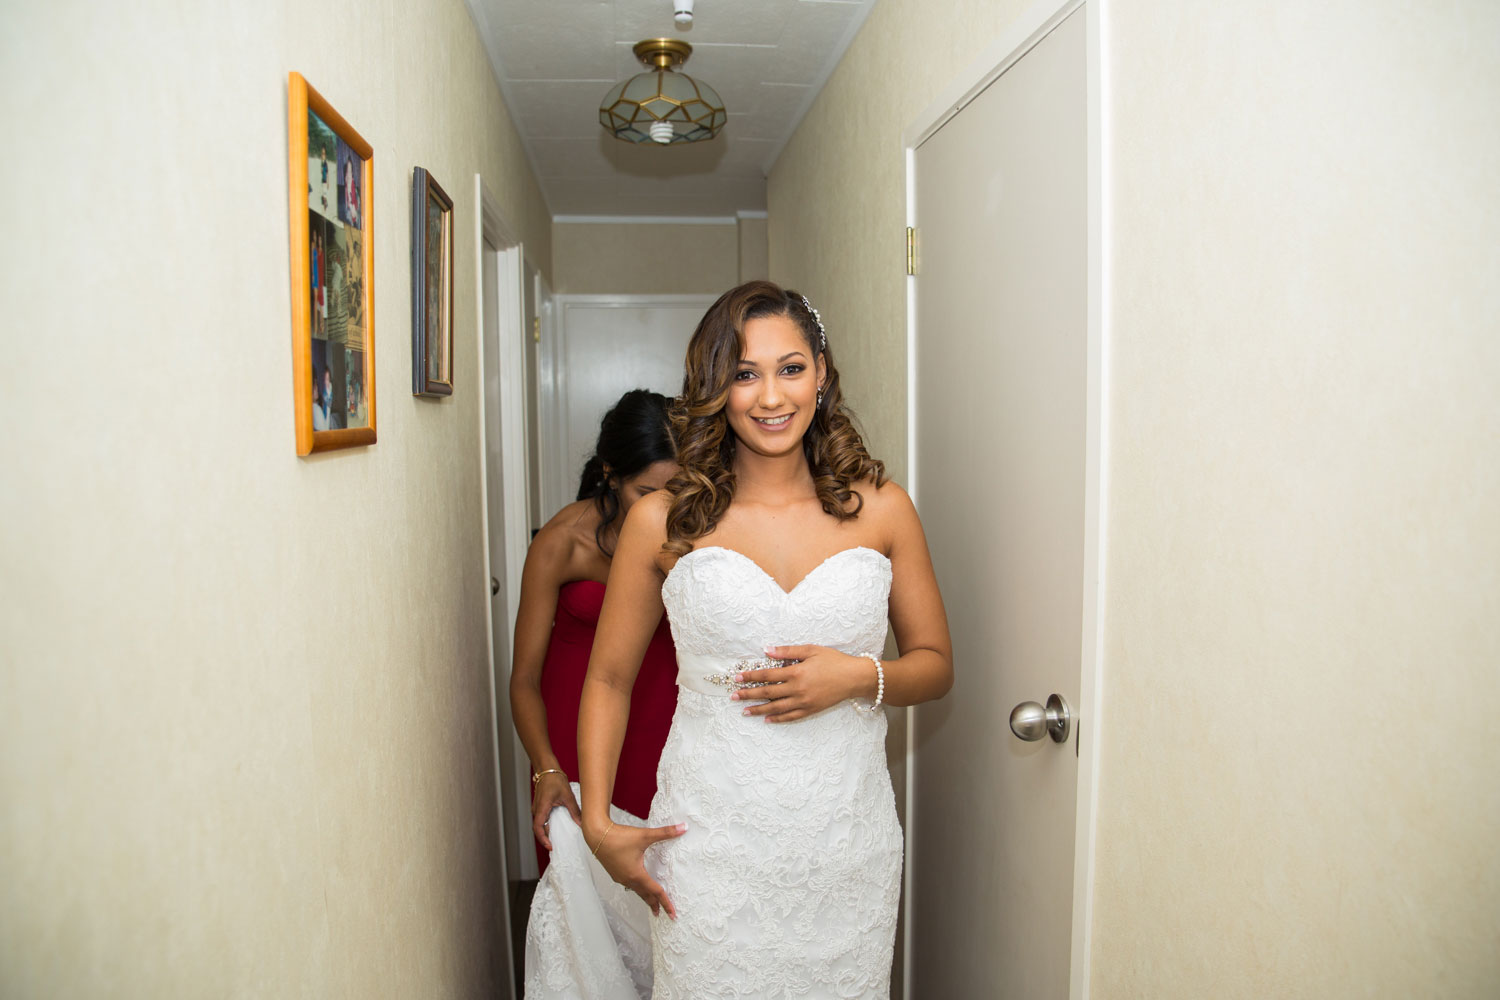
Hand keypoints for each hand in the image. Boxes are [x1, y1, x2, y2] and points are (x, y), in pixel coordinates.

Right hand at [531, 772, 580, 851]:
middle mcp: (537, 810)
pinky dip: (547, 825)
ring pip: (540, 824)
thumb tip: (582, 823)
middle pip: (538, 829)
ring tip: (556, 839)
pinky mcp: (539, 806)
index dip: (543, 839)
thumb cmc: (555, 780)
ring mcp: (537, 808)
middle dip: (545, 839)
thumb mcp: (568, 796)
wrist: (547, 770)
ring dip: (546, 832)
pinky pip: (542, 819)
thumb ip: (574, 811)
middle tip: (555, 847)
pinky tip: (556, 827)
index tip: (551, 847)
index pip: (538, 828)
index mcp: (542, 808)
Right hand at [587, 817, 686, 918]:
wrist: (597, 835)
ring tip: (651, 902)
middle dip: (654, 905)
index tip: (672, 914)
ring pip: (636, 891)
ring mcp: (620, 877)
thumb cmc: (619, 836)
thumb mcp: (645, 835)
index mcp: (637, 874)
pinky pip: (628, 885)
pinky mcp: (615, 873)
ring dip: (645, 897)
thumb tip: (683, 827)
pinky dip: (636, 889)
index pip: (656, 892)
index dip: (666, 903)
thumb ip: (665, 832)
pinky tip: (637, 885)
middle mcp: (628, 879)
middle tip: (661, 913)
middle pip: (645, 895)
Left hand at [733, 645, 871, 722]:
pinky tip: (767, 720)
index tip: (737, 678)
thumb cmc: (834, 660)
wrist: (854, 677)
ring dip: (759, 710)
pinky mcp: (811, 710)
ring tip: (745, 711)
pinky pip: (790, 717)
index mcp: (796, 672)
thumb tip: (767, 650)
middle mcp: (797, 689)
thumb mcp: (811, 650)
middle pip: (768, 693)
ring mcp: (804, 702)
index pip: (767, 675)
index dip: (751, 677)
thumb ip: (788, 651)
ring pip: (776, 708)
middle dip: (749, 695)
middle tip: (734, 697)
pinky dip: (778, 719)